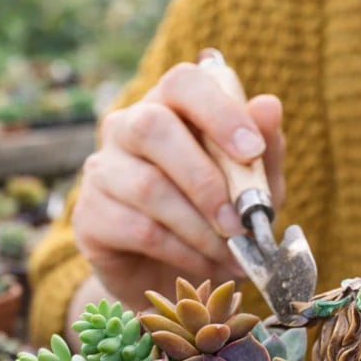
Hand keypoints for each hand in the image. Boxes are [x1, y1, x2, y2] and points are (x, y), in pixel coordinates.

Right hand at [72, 59, 285, 307]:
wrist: (177, 277)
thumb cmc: (220, 217)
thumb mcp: (256, 187)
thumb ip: (265, 150)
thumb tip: (269, 106)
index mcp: (171, 107)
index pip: (182, 82)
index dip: (218, 110)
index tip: (252, 149)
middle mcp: (127, 128)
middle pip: (152, 127)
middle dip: (206, 179)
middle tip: (241, 222)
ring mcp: (102, 170)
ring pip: (148, 187)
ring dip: (201, 228)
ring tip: (234, 254)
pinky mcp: (90, 217)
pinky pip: (140, 230)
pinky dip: (185, 252)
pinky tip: (208, 266)